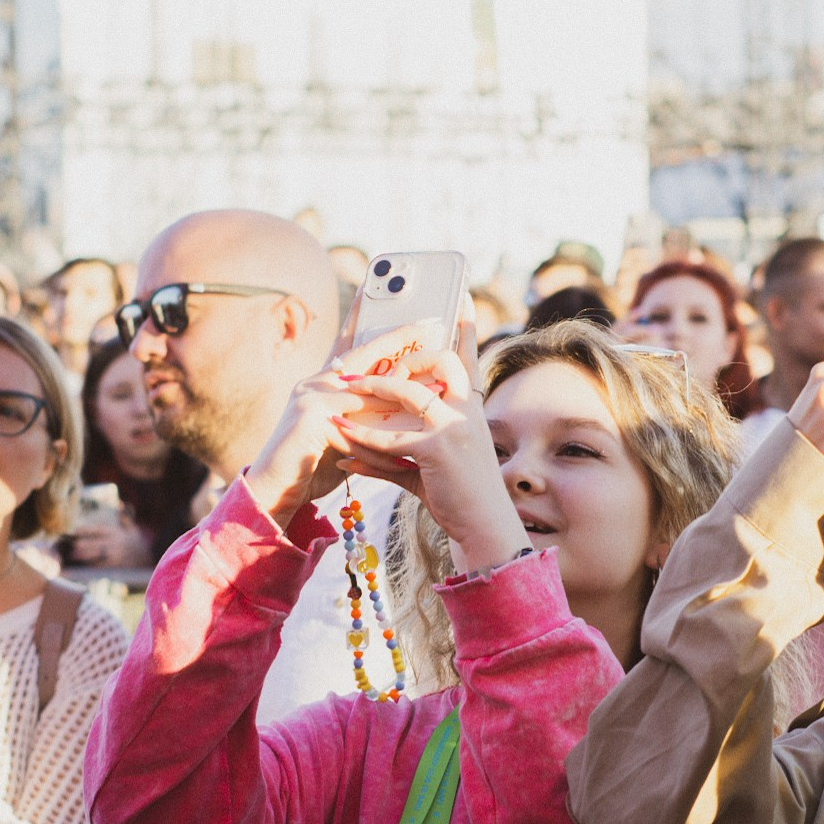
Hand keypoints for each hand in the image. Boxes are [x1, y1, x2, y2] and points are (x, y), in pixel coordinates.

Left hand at [68, 512, 152, 567]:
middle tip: (72, 546)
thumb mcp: (133, 530)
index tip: (75, 531)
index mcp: (118, 533)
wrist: (151, 561)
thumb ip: (125, 518)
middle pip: (96, 543)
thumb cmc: (138, 545)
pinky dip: (93, 567)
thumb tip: (120, 504)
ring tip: (74, 556)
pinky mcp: (118, 567)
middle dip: (83, 545)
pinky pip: (103, 567)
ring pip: (97, 556)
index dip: (86, 530)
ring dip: (85, 556)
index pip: (99, 529)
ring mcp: (117, 556)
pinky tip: (84, 567)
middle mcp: (117, 544)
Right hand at [241, 325, 424, 520]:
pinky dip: (380, 446)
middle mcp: (316, 382)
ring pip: (367, 395)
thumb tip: (403, 412)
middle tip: (427, 328)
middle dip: (395, 341)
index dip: (380, 334)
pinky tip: (404, 454)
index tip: (409, 320)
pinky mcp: (310, 418)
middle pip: (362, 356)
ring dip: (402, 399)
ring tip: (437, 391)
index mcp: (324, 383)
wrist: (275, 490)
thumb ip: (366, 419)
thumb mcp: (346, 435)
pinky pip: (356, 429)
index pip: (356, 352)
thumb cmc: (313, 465)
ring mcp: (310, 397)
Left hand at [330, 322, 530, 572]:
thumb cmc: (460, 497)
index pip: (468, 358)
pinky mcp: (438, 449)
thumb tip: (357, 454)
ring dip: (371, 387)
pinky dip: (361, 439)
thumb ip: (403, 451)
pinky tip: (339, 435)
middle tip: (376, 354)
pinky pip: (390, 439)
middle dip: (406, 352)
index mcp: (470, 409)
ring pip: (406, 393)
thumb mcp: (437, 464)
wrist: (484, 527)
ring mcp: (454, 427)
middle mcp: (466, 411)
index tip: (463, 295)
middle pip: (440, 360)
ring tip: (341, 385)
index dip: (466, 326)